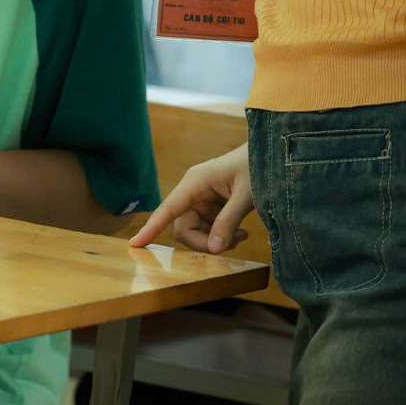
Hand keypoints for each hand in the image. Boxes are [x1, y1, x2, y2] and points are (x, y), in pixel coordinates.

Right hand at [130, 141, 251, 251]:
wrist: (270, 154)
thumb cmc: (257, 167)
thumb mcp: (246, 195)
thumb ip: (228, 221)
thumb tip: (214, 249)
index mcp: (195, 182)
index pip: (168, 208)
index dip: (152, 227)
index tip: (135, 244)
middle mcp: (193, 191)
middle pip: (183, 228)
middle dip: (204, 242)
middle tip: (231, 245)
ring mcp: (201, 200)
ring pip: (196, 232)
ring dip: (216, 241)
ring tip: (242, 236)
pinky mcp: (210, 207)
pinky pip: (207, 230)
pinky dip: (222, 236)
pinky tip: (241, 233)